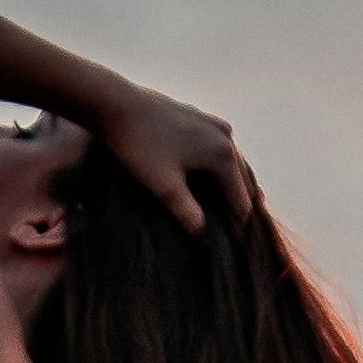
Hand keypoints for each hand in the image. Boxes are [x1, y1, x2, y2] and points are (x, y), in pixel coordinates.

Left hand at [98, 83, 255, 236]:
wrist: (117, 105)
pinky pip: (221, 155)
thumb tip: (209, 248)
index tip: (236, 257)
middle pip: (245, 185)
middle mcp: (226, 137)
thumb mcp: (165, 189)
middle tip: (236, 245)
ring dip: (234, 194)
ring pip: (235, 168)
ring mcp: (215, 125)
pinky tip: (213, 191)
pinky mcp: (201, 120)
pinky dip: (222, 175)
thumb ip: (190, 219)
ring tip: (229, 223)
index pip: (241, 203)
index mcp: (223, 154)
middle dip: (240, 213)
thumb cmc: (139, 148)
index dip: (239, 233)